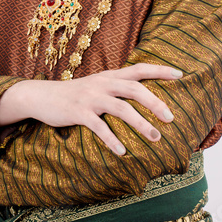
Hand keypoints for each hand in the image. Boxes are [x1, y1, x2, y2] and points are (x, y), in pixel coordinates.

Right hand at [0, 63, 182, 155]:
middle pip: (134, 89)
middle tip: (171, 118)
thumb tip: (141, 96)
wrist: (41, 96)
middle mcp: (102, 83)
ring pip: (120, 108)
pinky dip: (112, 139)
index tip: (180, 74)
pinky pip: (99, 127)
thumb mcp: (96, 85)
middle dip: (155, 103)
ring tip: (155, 137)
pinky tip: (122, 151)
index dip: (160, 70)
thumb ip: (116, 87)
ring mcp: (90, 97)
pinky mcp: (78, 112)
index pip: (139, 69)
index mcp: (110, 76)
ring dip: (140, 123)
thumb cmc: (74, 95)